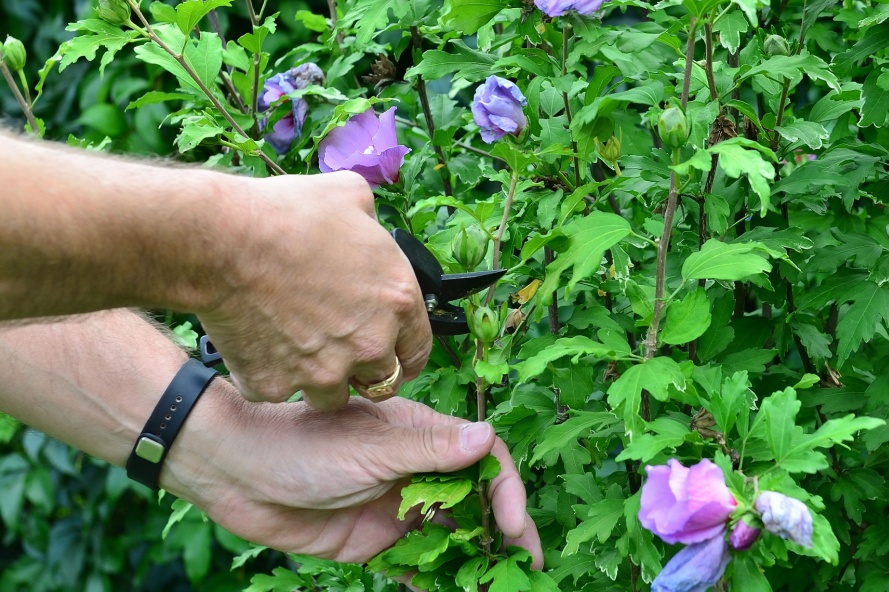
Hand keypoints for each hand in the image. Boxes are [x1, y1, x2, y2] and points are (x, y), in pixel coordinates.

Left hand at [166, 381, 542, 566]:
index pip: (483, 463)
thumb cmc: (301, 443)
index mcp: (423, 438)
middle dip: (504, 535)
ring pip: (451, 539)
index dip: (505, 493)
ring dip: (474, 563)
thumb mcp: (370, 446)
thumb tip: (487, 439)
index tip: (512, 527)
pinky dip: (437, 582)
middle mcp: (418, 473)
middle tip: (525, 570)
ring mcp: (397, 510)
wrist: (236, 472)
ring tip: (495, 590)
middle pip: (476, 505)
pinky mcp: (374, 544)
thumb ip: (430, 450)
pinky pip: (416, 567)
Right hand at [199, 171, 433, 409]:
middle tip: (337, 349)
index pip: (418, 351)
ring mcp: (322, 372)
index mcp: (398, 302)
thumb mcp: (351, 196)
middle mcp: (368, 345)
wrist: (223, 239)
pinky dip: (269, 374)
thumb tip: (366, 224)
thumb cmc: (287, 214)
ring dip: (319, 380)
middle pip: (380, 382)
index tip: (389, 353)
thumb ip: (371, 222)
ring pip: (331, 397)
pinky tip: (258, 344)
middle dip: (362, 369)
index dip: (402, 352)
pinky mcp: (276, 385)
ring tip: (296, 348)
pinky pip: (277, 391)